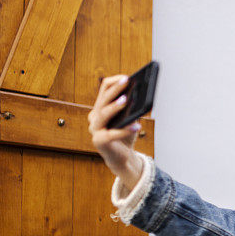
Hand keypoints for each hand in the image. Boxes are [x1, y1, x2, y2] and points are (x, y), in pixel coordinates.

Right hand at [87, 74, 143, 189]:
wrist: (123, 158)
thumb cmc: (126, 136)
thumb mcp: (131, 120)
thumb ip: (132, 109)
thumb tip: (139, 97)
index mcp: (100, 108)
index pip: (104, 90)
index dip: (114, 82)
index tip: (126, 77)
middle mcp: (94, 117)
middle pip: (103, 100)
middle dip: (115, 90)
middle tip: (126, 81)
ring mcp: (95, 129)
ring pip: (103, 114)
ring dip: (115, 106)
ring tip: (126, 100)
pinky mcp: (99, 142)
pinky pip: (112, 134)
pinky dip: (124, 130)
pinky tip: (137, 127)